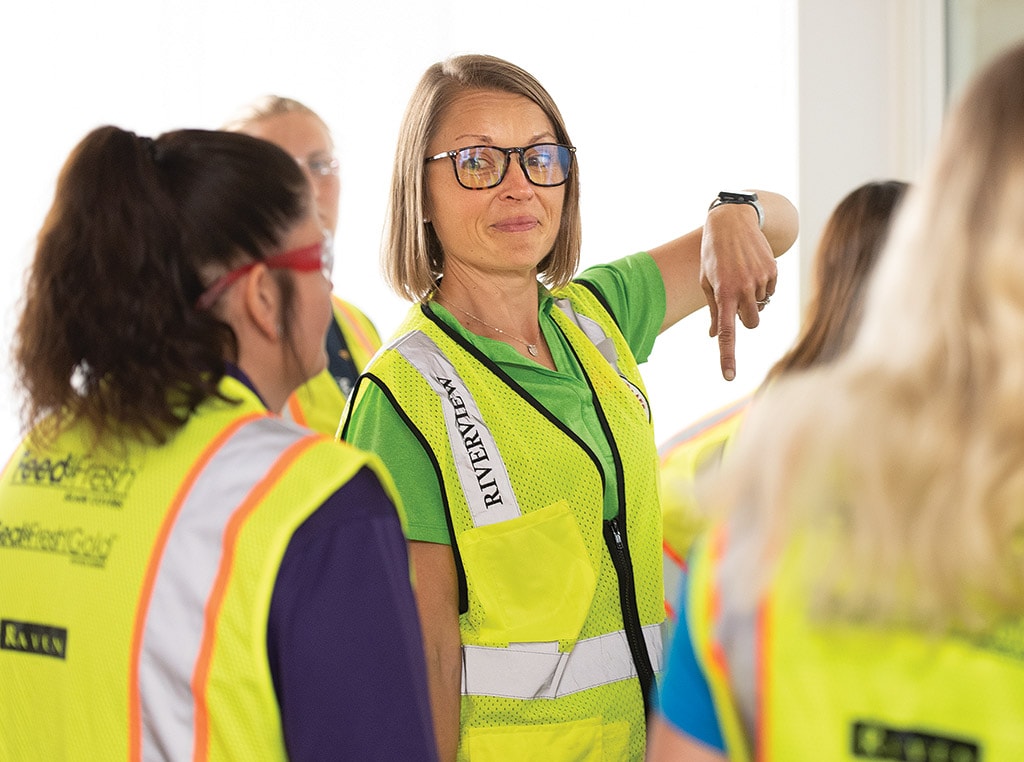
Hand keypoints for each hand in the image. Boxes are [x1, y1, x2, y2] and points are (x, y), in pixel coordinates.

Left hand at [700, 203, 777, 380]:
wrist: (733, 221)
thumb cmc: (713, 254)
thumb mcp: (706, 281)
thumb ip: (713, 310)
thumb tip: (714, 336)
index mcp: (723, 293)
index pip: (726, 332)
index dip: (727, 355)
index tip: (729, 376)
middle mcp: (744, 288)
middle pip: (751, 324)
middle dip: (745, 319)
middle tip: (736, 302)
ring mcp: (761, 279)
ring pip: (761, 307)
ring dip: (753, 299)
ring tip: (742, 275)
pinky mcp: (774, 271)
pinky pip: (770, 292)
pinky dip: (763, 287)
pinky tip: (753, 269)